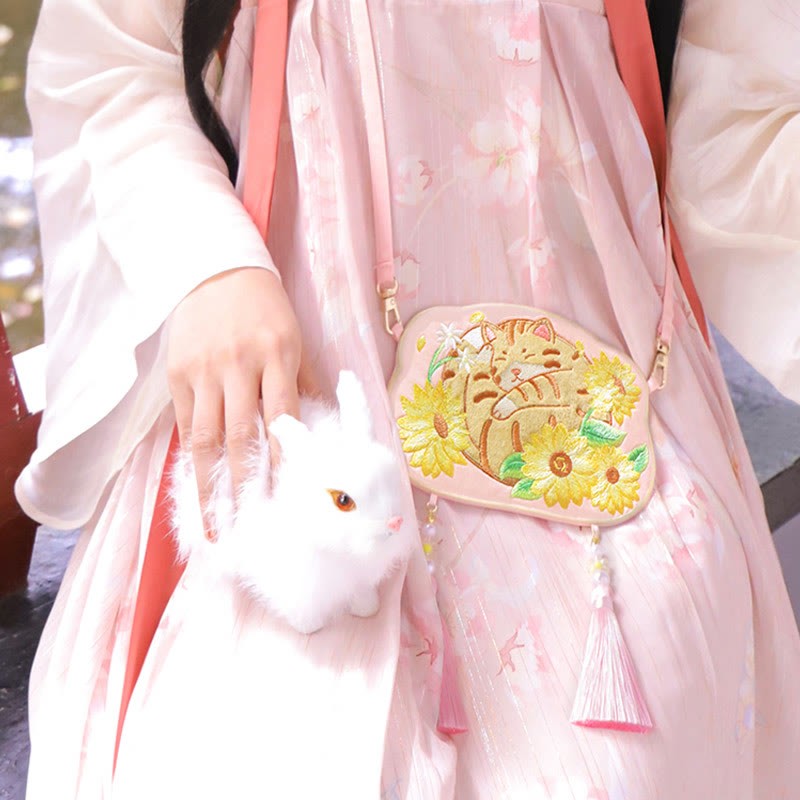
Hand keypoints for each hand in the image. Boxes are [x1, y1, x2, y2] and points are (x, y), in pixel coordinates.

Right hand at [167, 267, 315, 535]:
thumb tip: (322, 428)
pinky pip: (185, 424)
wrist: (214, 269)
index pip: (282, 418)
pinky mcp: (177, 374)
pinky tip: (195, 487)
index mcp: (277, 355)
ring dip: (211, 485)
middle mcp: (239, 365)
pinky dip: (191, 459)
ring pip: (207, 437)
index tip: (287, 499)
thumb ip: (306, 383)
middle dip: (244, 486)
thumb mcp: (294, 338)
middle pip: (242, 436)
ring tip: (216, 523)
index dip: (283, 461)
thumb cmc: (265, 308)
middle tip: (248, 528)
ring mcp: (204, 370)